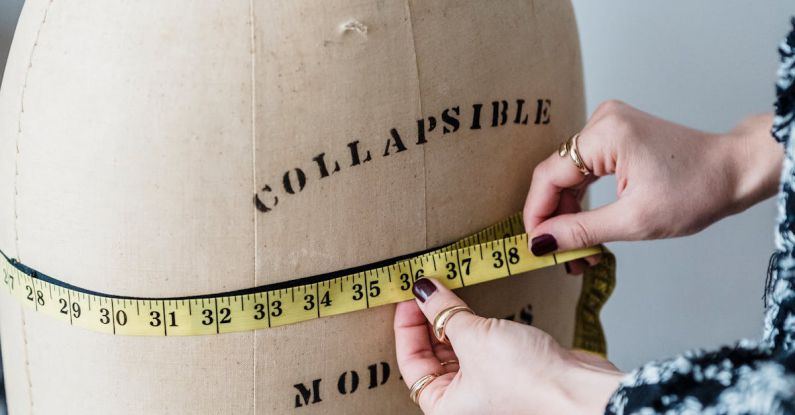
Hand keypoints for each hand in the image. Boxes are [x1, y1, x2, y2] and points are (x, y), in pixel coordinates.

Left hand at [394, 278, 622, 414]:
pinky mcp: (507, 371)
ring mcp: (486, 386)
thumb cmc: (529, 382)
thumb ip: (444, 312)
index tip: (411, 295)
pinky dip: (473, 324)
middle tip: (427, 287)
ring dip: (451, 319)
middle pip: (431, 355)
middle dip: (428, 320)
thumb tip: (423, 290)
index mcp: (443, 406)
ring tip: (446, 289)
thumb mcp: (474, 338)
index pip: (411, 362)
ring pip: (456, 348)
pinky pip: (480, 345)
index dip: (407, 325)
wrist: (580, 389)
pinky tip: (470, 304)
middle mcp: (462, 401)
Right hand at [523, 101, 779, 270]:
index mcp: (604, 134)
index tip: (533, 246)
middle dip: (555, 219)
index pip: (548, 176)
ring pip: (569, 176)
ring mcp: (608, 126)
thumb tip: (540, 243)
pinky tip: (586, 229)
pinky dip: (583, 201)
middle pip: (557, 176)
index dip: (536, 214)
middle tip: (560, 256)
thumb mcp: (635, 220)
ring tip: (578, 251)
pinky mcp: (615, 136)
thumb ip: (581, 231)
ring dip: (569, 214)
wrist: (734, 171)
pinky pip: (584, 170)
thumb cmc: (697, 190)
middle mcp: (601, 122)